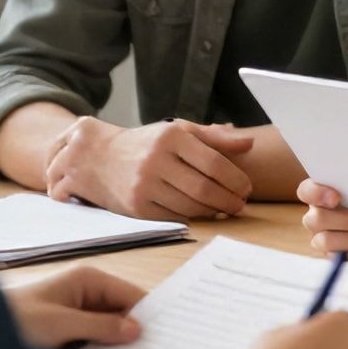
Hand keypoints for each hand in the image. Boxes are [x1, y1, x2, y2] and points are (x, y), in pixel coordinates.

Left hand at [2, 266, 145, 348]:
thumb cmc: (16, 320)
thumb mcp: (61, 325)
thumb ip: (101, 327)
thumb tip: (137, 330)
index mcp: (88, 279)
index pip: (132, 295)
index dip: (148, 315)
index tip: (164, 336)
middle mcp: (86, 290)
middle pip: (123, 312)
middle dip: (132, 332)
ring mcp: (77, 310)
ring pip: (109, 327)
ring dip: (115, 343)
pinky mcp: (68, 329)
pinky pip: (94, 338)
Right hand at [45, 117, 253, 220]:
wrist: (98, 157)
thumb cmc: (148, 143)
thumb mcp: (179, 131)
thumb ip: (214, 137)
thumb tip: (249, 143)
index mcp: (171, 136)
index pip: (214, 162)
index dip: (236, 179)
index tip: (248, 188)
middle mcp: (156, 159)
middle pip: (204, 188)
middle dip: (229, 200)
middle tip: (242, 205)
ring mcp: (144, 184)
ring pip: (190, 205)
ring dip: (214, 211)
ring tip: (227, 209)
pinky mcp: (136, 206)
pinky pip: (174, 216)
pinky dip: (194, 217)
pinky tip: (205, 214)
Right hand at [297, 180, 347, 262]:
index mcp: (320, 194)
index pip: (307, 191)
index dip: (318, 194)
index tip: (336, 198)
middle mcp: (316, 217)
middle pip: (317, 220)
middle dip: (345, 221)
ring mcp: (322, 238)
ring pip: (327, 242)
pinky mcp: (335, 257)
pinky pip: (344, 259)